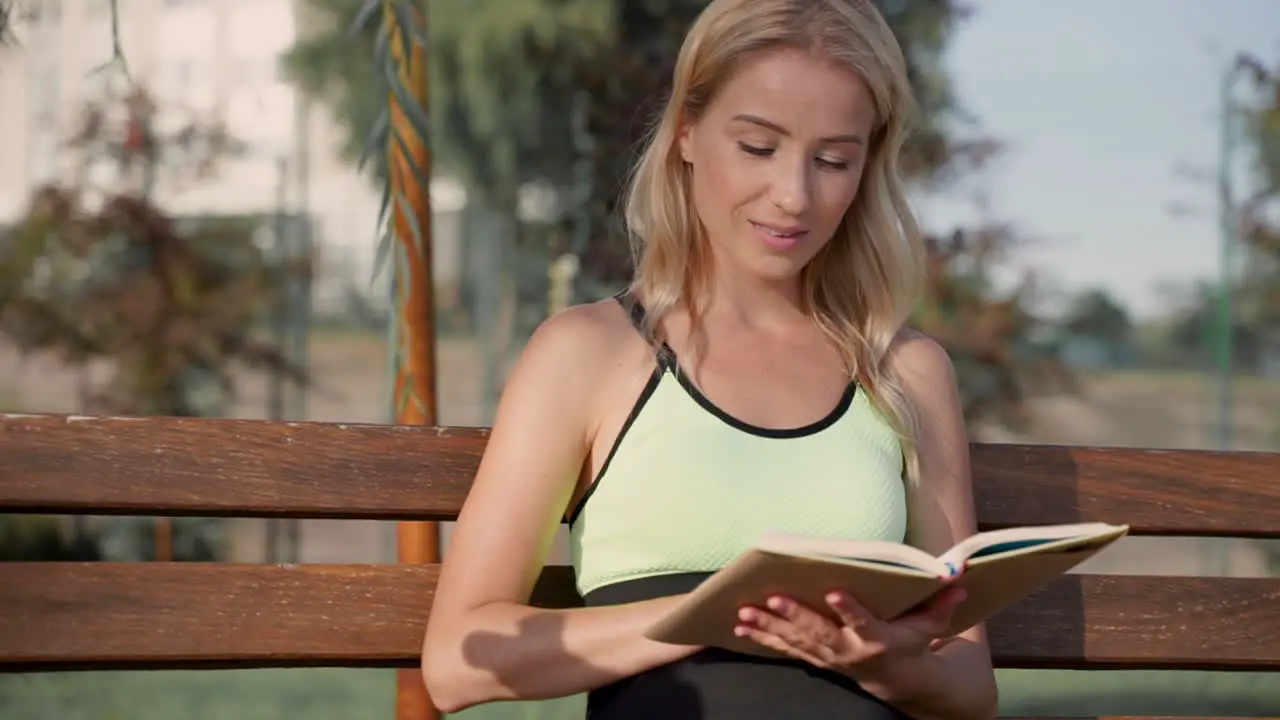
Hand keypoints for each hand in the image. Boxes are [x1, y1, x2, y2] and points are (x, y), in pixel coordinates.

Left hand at [733, 586, 965, 680]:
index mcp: (877, 639)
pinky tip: (740, 626)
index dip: (850, 610)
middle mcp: (849, 650)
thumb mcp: (930, 627)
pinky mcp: (814, 657)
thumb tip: (956, 578)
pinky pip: (785, 648)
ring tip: (745, 613)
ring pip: (795, 642)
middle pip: (820, 633)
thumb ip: (940, 604)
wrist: (897, 680)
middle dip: (795, 617)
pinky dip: (762, 637)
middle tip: (773, 600)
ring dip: (769, 628)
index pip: (864, 623)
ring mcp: (828, 656)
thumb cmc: (911, 642)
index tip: (835, 592)